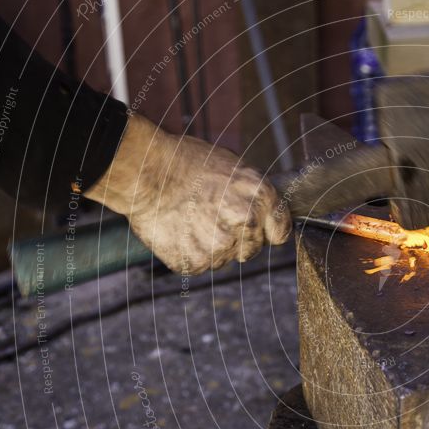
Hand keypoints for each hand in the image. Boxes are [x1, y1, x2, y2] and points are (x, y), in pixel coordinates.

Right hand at [84, 113, 291, 274]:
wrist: (147, 172)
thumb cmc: (188, 163)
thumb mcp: (235, 168)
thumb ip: (255, 197)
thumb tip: (264, 214)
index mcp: (261, 197)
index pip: (281, 232)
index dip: (267, 229)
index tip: (254, 226)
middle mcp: (247, 224)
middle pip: (253, 248)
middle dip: (238, 237)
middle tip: (213, 217)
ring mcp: (221, 247)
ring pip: (226, 258)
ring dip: (214, 246)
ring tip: (193, 220)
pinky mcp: (197, 263)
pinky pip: (201, 265)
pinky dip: (191, 252)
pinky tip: (181, 231)